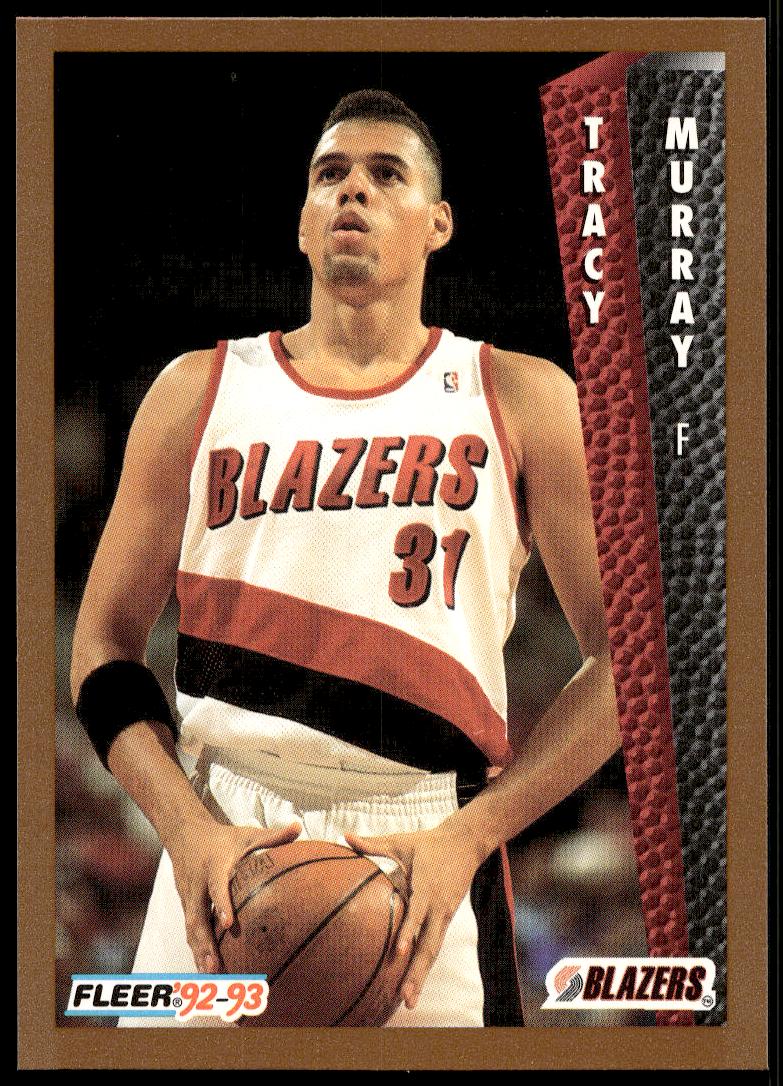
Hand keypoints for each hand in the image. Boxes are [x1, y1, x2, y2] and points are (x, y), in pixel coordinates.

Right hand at [164, 818, 301, 973]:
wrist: (185, 833)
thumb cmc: (222, 838)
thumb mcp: (247, 834)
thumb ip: (273, 835)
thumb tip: (299, 828)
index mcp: (214, 867)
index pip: (216, 886)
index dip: (221, 903)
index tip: (228, 923)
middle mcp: (198, 886)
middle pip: (198, 918)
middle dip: (205, 943)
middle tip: (215, 967)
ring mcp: (189, 898)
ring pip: (191, 930)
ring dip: (199, 954)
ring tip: (210, 978)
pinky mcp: (186, 907)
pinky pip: (191, 932)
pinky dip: (197, 952)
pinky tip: (206, 974)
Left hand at [343, 824, 485, 1010]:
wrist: (466, 844)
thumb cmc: (428, 843)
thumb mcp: (401, 841)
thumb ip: (373, 844)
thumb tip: (345, 837)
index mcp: (427, 887)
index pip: (417, 913)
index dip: (408, 932)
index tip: (397, 951)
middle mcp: (438, 907)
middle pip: (428, 945)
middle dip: (417, 972)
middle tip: (404, 997)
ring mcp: (444, 916)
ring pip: (432, 951)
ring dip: (421, 977)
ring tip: (409, 1002)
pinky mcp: (446, 920)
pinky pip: (434, 946)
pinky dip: (425, 967)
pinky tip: (415, 986)